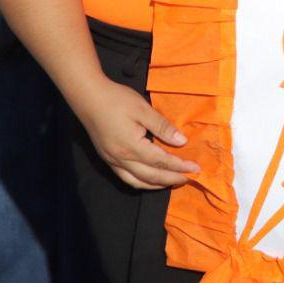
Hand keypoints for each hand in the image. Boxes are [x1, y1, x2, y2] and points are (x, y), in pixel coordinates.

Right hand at [73, 78, 197, 189]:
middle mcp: (120, 159)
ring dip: (156, 185)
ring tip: (172, 182)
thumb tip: (182, 141)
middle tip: (188, 179)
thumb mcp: (143, 109)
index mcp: (131, 147)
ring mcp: (111, 161)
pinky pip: (125, 178)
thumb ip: (162, 127)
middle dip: (171, 179)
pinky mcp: (107, 159)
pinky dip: (141, 182)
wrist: (87, 97)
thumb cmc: (117, 100)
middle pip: (150, 176)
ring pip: (136, 182)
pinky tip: (150, 179)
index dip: (179, 166)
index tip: (195, 169)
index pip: (161, 162)